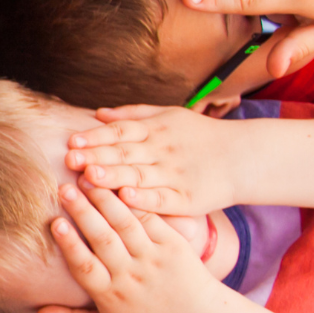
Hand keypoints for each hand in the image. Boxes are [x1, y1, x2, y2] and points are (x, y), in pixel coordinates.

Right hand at [35, 183, 234, 312]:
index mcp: (112, 295)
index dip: (69, 244)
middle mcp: (132, 275)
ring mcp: (154, 258)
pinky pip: (150, 219)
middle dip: (82, 212)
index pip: (85, 266)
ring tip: (87, 178)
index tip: (54, 222)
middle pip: (103, 239)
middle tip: (63, 188)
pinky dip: (133, 201)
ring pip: (126, 224)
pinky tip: (118, 183)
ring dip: (105, 199)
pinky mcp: (173, 245)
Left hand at [63, 105, 245, 216]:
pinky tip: (126, 196)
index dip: (97, 136)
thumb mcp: (169, 116)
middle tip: (71, 159)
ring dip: (113, 176)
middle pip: (125, 152)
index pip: (121, 132)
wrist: (242, 157)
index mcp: (156, 130)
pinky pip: (162, 198)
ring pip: (139, 175)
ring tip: (89, 176)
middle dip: (97, 156)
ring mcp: (175, 174)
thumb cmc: (199, 136)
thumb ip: (133, 115)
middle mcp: (162, 150)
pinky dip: (144, 198)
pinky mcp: (187, 198)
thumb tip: (98, 113)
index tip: (73, 142)